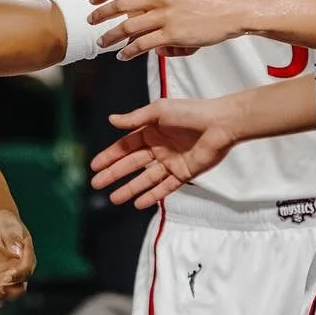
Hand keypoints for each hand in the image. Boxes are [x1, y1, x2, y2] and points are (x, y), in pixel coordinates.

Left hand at [0, 210, 35, 314]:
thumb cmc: (4, 224)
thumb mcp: (10, 227)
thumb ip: (14, 239)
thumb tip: (17, 250)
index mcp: (26, 260)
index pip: (25, 271)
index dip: (18, 275)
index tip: (9, 274)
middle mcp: (17, 275)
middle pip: (16, 290)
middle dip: (8, 292)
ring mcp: (3, 282)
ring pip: (3, 298)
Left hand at [89, 0, 245, 61]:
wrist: (233, 8)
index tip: (92, 0)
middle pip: (120, 5)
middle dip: (101, 15)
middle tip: (90, 22)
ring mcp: (166, 15)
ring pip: (128, 27)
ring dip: (111, 36)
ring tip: (102, 43)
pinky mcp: (173, 34)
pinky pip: (144, 44)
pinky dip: (129, 51)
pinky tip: (123, 55)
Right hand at [89, 98, 235, 208]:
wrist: (220, 124)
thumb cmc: (190, 112)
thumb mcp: (158, 111)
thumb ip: (135, 119)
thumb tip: (111, 119)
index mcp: (151, 131)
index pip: (125, 146)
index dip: (110, 156)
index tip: (94, 166)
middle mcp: (159, 148)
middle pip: (131, 164)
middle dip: (114, 174)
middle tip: (97, 184)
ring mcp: (171, 162)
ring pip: (146, 179)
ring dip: (130, 188)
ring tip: (114, 199)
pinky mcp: (184, 174)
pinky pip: (165, 187)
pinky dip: (152, 196)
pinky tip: (138, 203)